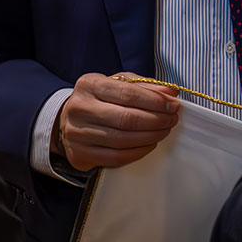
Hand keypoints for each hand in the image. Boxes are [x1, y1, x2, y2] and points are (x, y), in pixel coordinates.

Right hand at [56, 72, 179, 171]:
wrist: (68, 121)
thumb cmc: (99, 100)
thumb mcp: (118, 84)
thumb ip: (144, 86)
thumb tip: (170, 92)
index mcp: (89, 84)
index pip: (127, 93)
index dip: (154, 101)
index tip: (172, 105)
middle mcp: (80, 108)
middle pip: (126, 118)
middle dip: (156, 120)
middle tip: (171, 119)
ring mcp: (78, 133)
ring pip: (123, 140)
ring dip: (151, 136)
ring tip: (164, 130)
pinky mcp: (81, 154)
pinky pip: (117, 157)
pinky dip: (139, 151)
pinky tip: (150, 144)